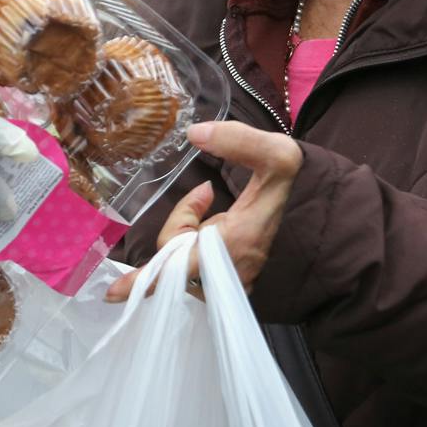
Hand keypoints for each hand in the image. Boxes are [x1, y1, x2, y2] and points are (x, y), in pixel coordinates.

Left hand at [105, 120, 302, 301]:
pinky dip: (193, 242)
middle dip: (181, 223)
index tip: (111, 293)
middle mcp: (229, 273)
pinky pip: (191, 265)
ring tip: (211, 206)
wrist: (314, 212)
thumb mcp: (277, 153)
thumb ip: (240, 141)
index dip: (146, 280)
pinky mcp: (226, 285)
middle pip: (174, 255)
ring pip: (180, 260)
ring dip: (187, 232)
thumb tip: (194, 133)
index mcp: (236, 244)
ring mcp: (227, 283)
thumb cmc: (288, 183)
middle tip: (206, 193)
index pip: (180, 268)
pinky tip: (212, 224)